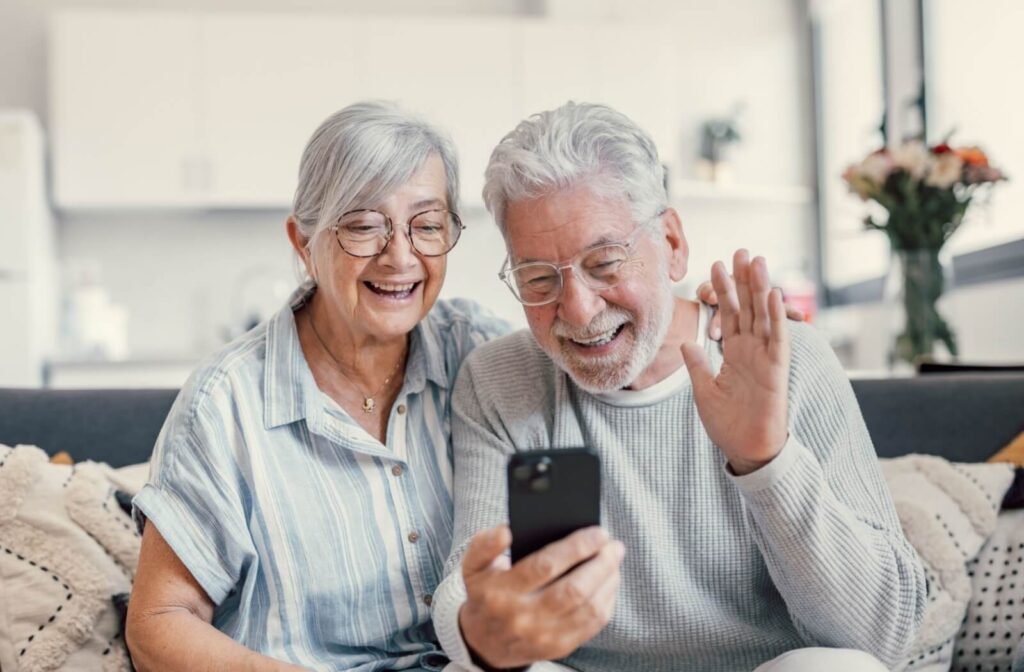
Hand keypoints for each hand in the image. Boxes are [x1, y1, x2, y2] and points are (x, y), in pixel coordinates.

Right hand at [458, 525, 623, 668]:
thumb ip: (484, 545)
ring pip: (588, 609)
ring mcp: (542, 636)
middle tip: (614, 545)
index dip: (577, 547)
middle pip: (573, 590)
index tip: (598, 532)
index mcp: (501, 592)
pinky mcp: (558, 647)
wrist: (485, 641)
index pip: (545, 566)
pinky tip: (609, 583)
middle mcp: (522, 617)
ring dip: (608, 581)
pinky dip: (607, 601)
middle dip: (600, 564)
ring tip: (614, 560)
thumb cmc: (486, 594)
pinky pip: (592, 625)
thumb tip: (506, 531)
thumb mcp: (473, 566)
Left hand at [681, 250, 790, 474]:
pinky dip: (776, 316)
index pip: (728, 313)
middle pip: (747, 306)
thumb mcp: (703, 389)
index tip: (714, 264)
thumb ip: (697, 364)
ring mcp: (765, 356)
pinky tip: (772, 294)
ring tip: (756, 260)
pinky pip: (776, 338)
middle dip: (742, 278)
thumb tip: (686, 341)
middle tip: (740, 250)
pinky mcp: (777, 368)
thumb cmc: (727, 423)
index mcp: (733, 352)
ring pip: (763, 315)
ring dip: (760, 288)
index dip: (722, 290)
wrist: (746, 449)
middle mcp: (751, 349)